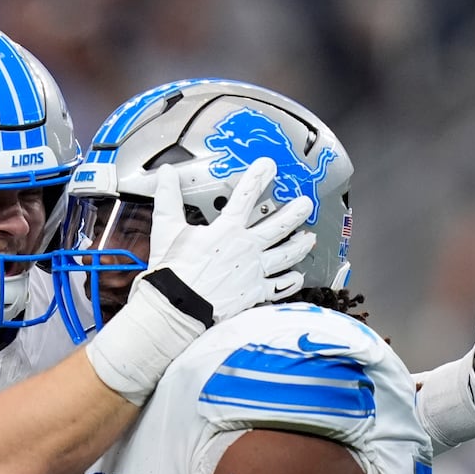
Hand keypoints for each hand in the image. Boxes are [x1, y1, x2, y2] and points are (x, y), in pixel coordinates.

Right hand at [137, 156, 314, 325]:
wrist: (177, 307)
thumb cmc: (172, 270)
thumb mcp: (166, 229)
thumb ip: (168, 198)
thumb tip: (165, 173)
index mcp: (226, 230)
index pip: (246, 196)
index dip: (258, 177)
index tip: (269, 165)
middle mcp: (246, 248)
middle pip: (277, 227)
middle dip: (294, 213)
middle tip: (306, 204)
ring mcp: (253, 271)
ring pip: (284, 255)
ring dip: (299, 245)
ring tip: (309, 238)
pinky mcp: (254, 293)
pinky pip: (278, 287)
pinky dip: (290, 282)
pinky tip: (298, 276)